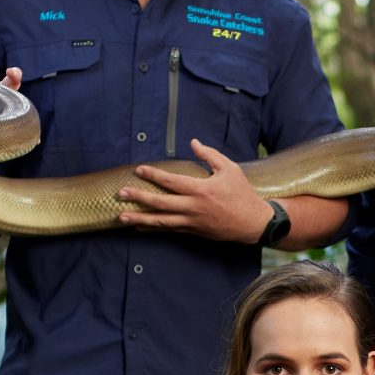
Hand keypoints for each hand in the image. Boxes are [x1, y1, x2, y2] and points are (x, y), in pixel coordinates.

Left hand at [119, 138, 270, 241]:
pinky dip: (154, 228)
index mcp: (201, 190)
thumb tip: (193, 142)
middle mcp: (193, 207)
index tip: (138, 170)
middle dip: (138, 198)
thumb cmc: (242, 193)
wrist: (253, 223)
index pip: (171, 182)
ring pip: (161, 221)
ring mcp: (192, 222)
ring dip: (140, 219)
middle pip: (160, 203)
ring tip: (122, 217)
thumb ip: (210, 155)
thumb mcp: (229, 169)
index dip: (153, 175)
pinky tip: (140, 227)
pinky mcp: (194, 231)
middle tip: (121, 194)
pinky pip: (170, 230)